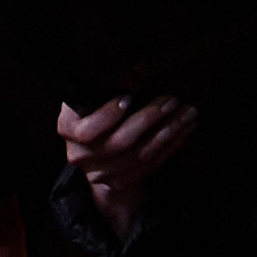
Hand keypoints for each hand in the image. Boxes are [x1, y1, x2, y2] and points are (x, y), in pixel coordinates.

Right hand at [58, 95, 196, 234]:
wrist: (93, 151)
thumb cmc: (93, 110)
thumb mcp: (88, 98)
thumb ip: (100, 90)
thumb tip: (128, 73)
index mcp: (68, 129)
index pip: (87, 129)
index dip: (108, 115)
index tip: (128, 97)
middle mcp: (81, 155)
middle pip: (120, 142)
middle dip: (149, 119)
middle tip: (171, 100)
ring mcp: (101, 174)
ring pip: (140, 155)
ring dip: (169, 132)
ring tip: (187, 113)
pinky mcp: (121, 182)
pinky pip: (151, 165)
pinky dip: (172, 146)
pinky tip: (185, 129)